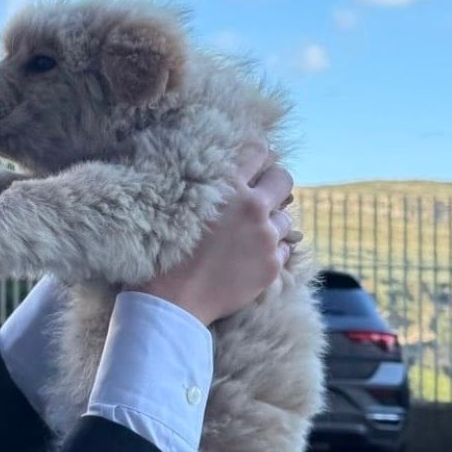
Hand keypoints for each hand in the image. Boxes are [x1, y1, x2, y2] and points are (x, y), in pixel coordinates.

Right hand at [135, 142, 295, 325]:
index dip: (258, 158)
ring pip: (285, 218)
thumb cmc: (167, 251)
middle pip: (283, 179)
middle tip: (259, 197)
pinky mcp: (272, 264)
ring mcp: (266, 237)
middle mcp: (253, 207)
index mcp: (228, 186)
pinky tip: (249, 257)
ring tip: (247, 236)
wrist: (174, 299)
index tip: (253, 166)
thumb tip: (232, 177)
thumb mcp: (181, 205)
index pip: (259, 152)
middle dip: (274, 184)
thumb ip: (211, 188)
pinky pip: (284, 248)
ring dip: (270, 223)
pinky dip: (271, 250)